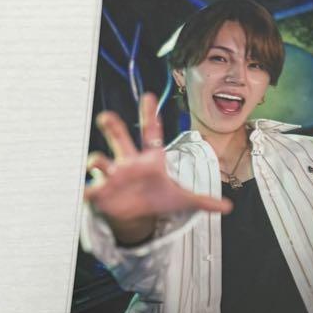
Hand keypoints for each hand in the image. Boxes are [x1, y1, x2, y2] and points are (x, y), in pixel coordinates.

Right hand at [85, 92, 231, 244]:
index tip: (149, 97)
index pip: (151, 134)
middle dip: (112, 127)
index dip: (150, 117)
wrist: (137, 214)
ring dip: (97, 161)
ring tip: (97, 164)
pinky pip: (90, 188)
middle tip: (106, 118)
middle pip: (119, 138)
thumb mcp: (182, 200)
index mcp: (149, 160)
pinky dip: (86, 189)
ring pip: (100, 160)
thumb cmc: (157, 199)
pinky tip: (85, 192)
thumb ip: (204, 201)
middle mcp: (129, 162)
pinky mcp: (101, 192)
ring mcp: (113, 175)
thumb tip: (228, 207)